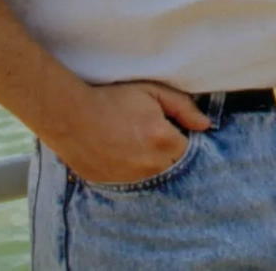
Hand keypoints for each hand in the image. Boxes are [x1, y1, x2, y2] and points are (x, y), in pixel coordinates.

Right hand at [50, 81, 210, 185]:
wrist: (70, 115)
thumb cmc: (113, 99)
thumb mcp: (152, 92)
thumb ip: (183, 108)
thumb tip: (205, 126)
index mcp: (162, 139)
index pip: (190, 150)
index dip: (184, 139)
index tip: (174, 130)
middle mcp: (148, 164)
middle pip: (174, 166)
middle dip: (171, 153)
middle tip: (154, 137)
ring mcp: (128, 177)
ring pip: (154, 177)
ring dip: (153, 164)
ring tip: (137, 144)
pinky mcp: (111, 184)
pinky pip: (132, 182)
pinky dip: (133, 171)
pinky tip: (123, 154)